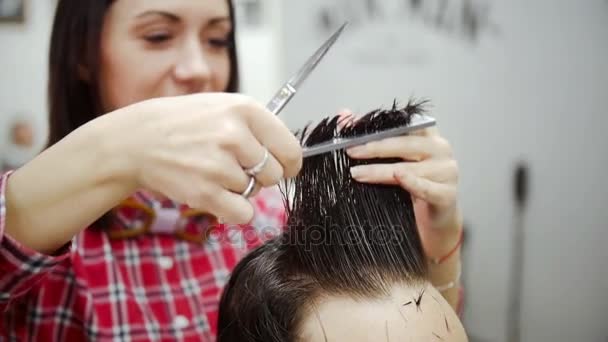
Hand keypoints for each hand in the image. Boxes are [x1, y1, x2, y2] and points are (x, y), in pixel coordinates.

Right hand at [108, 93, 302, 223]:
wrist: (138, 140)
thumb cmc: (186, 124)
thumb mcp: (224, 108)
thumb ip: (259, 128)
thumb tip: (292, 158)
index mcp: (245, 110)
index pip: (290, 149)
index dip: (289, 163)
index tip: (283, 167)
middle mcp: (234, 135)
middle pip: (274, 175)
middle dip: (260, 177)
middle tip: (233, 167)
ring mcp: (219, 164)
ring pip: (255, 192)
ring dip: (238, 189)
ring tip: (212, 172)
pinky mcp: (205, 192)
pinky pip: (243, 213)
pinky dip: (233, 210)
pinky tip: (214, 194)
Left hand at [339, 110, 460, 255]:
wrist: (436, 218)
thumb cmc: (416, 186)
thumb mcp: (395, 160)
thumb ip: (373, 137)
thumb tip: (344, 114)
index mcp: (428, 136)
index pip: (404, 124)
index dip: (379, 125)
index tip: (354, 126)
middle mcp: (440, 150)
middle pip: (405, 144)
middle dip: (375, 147)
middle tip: (351, 151)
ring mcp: (446, 172)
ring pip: (409, 168)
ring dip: (380, 170)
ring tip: (357, 173)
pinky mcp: (446, 194)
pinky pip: (426, 187)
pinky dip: (412, 182)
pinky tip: (398, 177)